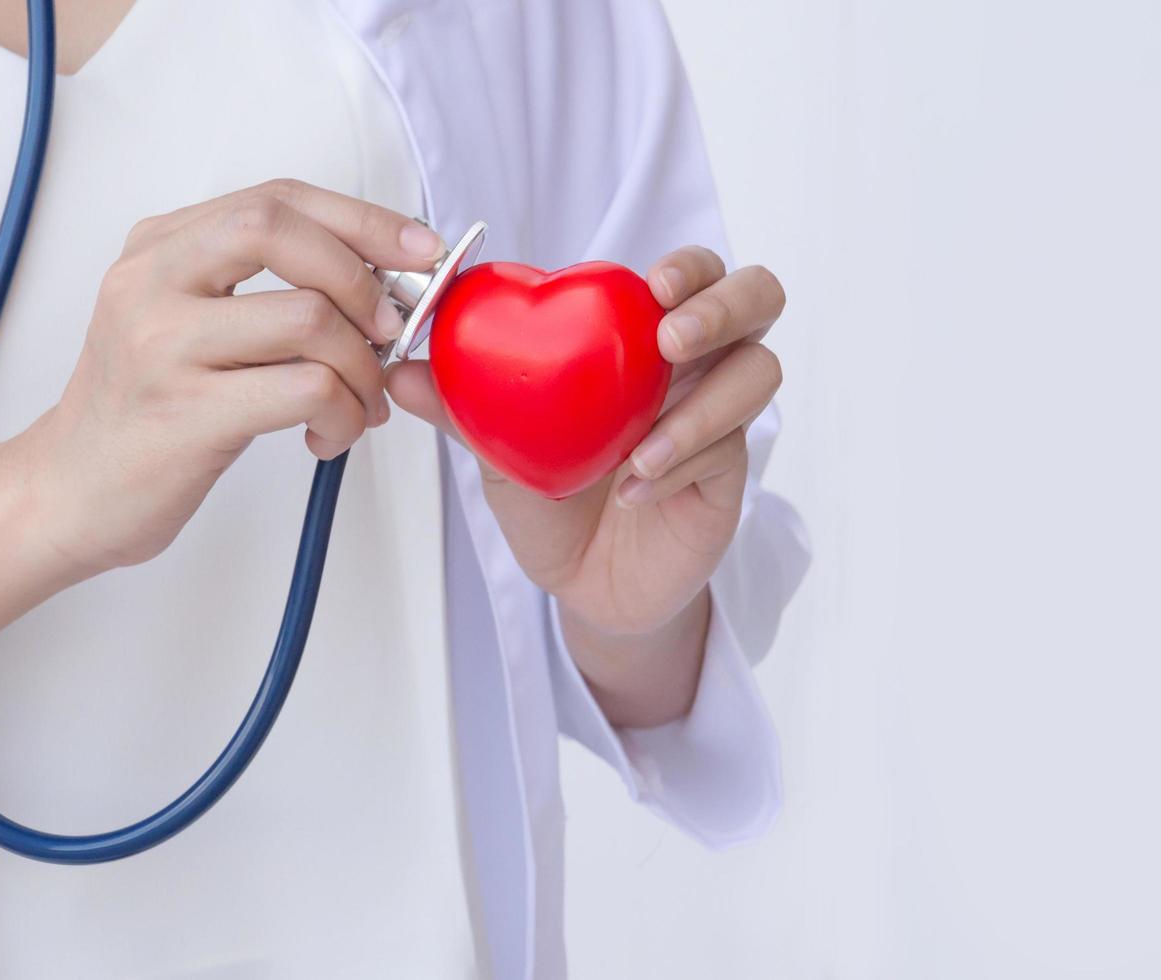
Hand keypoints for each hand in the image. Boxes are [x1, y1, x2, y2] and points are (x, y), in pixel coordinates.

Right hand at [13, 178, 442, 571]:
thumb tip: (385, 275)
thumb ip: (263, 285)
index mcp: (159, 247)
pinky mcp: (186, 412)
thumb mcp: (191, 323)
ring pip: (309, 317)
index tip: (420, 248)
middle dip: (362, 275)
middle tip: (389, 329)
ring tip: (359, 403)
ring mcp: (162, 345)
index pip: (277, 198)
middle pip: (281, 229)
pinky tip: (329, 435)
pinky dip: (346, 414)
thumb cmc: (151, 410)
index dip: (362, 218)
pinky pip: (307, 390)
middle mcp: (151, 282)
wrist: (71, 491)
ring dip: (362, 367)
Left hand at [387, 247, 785, 721]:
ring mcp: (722, 418)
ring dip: (703, 404)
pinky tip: (633, 489)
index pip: (693, 275)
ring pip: (760, 372)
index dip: (689, 269)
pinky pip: (728, 451)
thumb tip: (400, 369)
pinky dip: (678, 464)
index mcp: (645, 337)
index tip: (652, 284)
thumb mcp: (499, 447)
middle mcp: (696, 366)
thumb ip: (463, 404)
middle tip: (670, 340)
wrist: (582, 584)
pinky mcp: (730, 476)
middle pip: (757, 300)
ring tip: (643, 446)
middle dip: (722, 308)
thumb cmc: (551, 498)